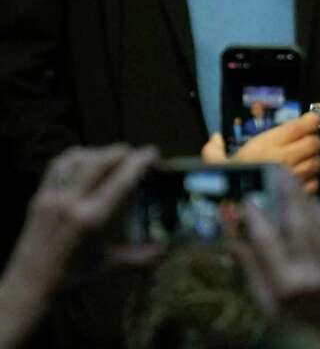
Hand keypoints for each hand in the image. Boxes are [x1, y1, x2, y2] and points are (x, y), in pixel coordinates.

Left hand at [0, 145, 158, 346]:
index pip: (122, 179)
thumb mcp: (109, 265)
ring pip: (79, 159)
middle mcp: (72, 202)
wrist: (28, 287)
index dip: (140, 162)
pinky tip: (85, 160)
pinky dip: (75, 157)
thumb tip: (170, 250)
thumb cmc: (71, 278)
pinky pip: (58, 166)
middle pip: (101, 161)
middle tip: (137, 155)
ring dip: (100, 152)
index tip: (154, 154)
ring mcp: (53, 197)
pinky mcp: (39, 197)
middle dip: (123, 153)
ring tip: (114, 157)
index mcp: (92, 219)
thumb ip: (141, 256)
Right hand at [202, 111, 319, 193]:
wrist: (237, 215)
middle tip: (303, 144)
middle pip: (314, 143)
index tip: (311, 120)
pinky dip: (309, 181)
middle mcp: (285, 158)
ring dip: (311, 161)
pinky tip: (298, 182)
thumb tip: (215, 138)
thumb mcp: (215, 167)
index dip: (310, 121)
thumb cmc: (228, 184)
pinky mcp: (301, 194)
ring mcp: (296, 177)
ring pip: (316, 163)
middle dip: (311, 142)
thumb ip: (213, 152)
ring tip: (300, 164)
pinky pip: (314, 183)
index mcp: (267, 145)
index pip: (300, 126)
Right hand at [233, 172, 319, 337]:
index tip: (245, 198)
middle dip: (288, 195)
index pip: (268, 243)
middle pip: (299, 226)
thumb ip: (250, 271)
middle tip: (277, 171)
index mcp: (285, 286)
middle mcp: (312, 275)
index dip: (256, 218)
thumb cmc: (279, 334)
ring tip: (294, 182)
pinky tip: (313, 206)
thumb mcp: (258, 306)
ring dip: (307, 202)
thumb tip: (233, 239)